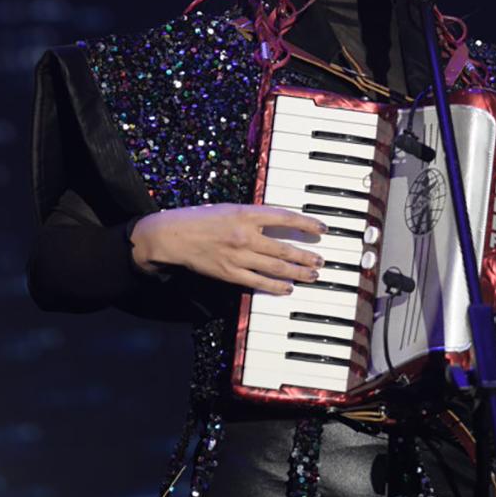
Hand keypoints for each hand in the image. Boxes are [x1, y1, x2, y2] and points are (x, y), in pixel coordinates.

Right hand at [130, 203, 326, 294]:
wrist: (173, 235)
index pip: (285, 217)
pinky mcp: (230, 273)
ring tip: (312, 274)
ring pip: (276, 267)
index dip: (306, 224)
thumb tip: (277, 223)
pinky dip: (276, 287)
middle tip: (321, 260)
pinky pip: (259, 282)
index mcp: (245, 213)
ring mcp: (239, 256)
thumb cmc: (200, 218)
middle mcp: (245, 234)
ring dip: (298, 272)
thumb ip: (252, 216)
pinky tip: (288, 288)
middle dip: (306, 256)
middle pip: (285, 248)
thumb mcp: (229, 208)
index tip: (322, 229)